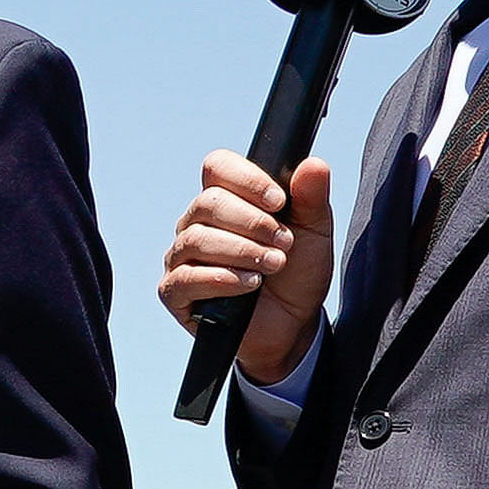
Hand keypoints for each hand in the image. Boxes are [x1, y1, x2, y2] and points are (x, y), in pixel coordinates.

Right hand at [159, 151, 335, 386]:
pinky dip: (221, 279)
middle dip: (252, 223)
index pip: (217, 167)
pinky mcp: (174, 291)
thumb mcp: (314, 232)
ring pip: (196, 240)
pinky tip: (250, 285)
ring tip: (273, 265)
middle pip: (208, 203)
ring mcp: (181, 257)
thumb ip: (312, 198)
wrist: (291, 324)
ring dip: (242, 251)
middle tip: (284, 243)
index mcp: (226, 199)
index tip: (279, 201)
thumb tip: (313, 165)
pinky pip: (185, 277)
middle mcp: (196, 223)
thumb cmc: (296, 273)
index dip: (246, 179)